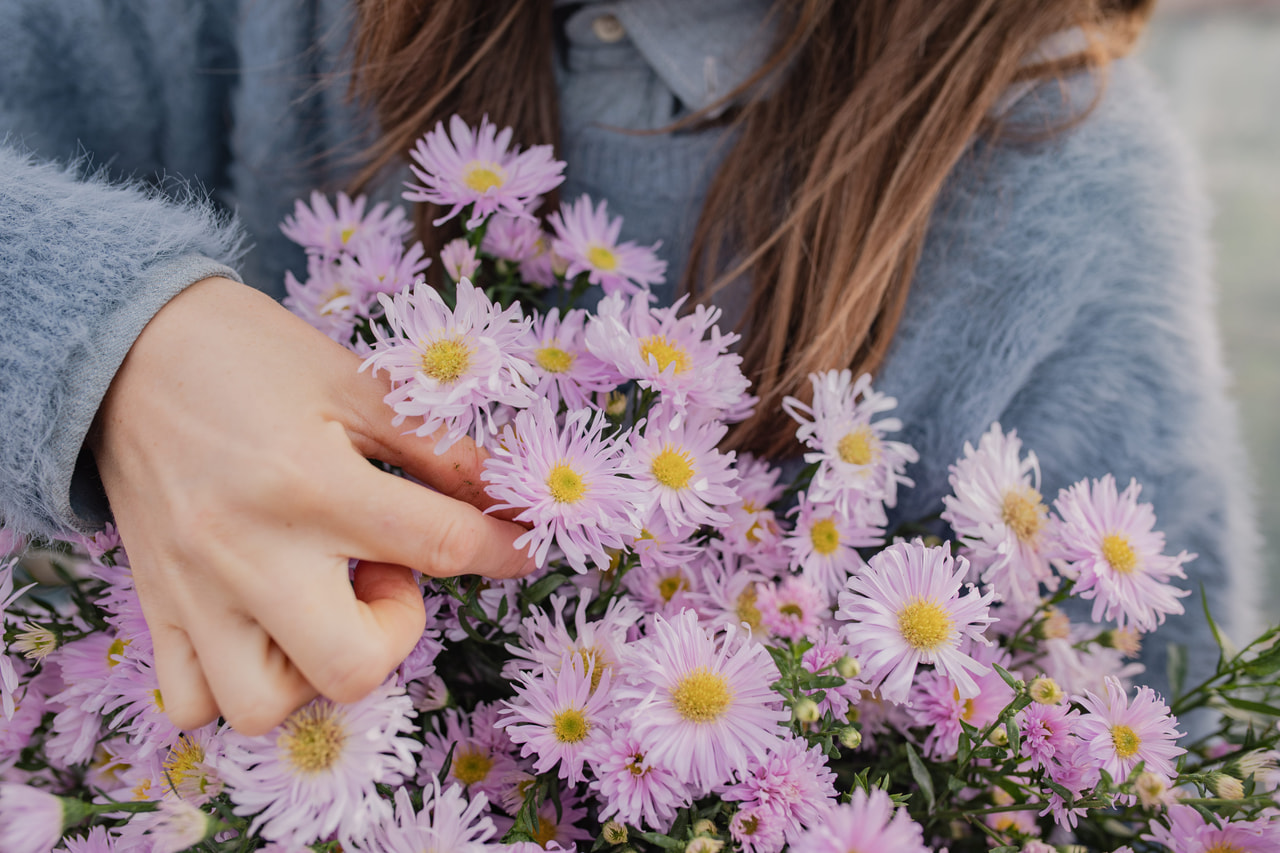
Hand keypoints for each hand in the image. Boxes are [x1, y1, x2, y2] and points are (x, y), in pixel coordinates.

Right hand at [92, 276, 533, 734]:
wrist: (121, 345)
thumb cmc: (248, 354)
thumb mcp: (353, 381)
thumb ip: (432, 446)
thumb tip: (499, 493)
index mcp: (313, 484)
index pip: (441, 545)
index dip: (503, 551)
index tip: (520, 550)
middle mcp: (251, 552)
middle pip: (353, 667)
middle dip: (396, 633)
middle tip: (382, 571)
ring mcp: (195, 590)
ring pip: (265, 707)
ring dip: (315, 670)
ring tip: (319, 602)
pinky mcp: (155, 604)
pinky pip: (191, 702)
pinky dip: (237, 686)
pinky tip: (265, 627)